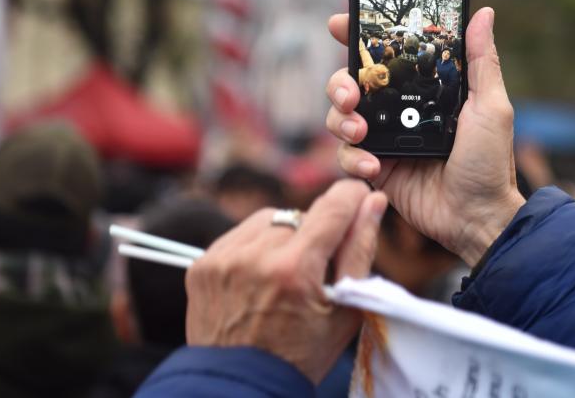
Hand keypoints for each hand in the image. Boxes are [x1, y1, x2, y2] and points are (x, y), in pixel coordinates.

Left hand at [185, 180, 386, 381]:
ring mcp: (223, 260)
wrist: (241, 387)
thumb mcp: (345, 310)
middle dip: (314, 232)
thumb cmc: (302, 354)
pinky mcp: (202, 265)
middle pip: (300, 214)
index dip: (352, 196)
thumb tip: (372, 203)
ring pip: (269, 219)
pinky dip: (255, 247)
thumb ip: (360, 250)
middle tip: (316, 268)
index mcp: (294, 271)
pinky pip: (239, 234)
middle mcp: (255, 258)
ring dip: (283, 235)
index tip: (360, 195)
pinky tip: (261, 276)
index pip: (332, 208)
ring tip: (286, 273)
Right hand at [325, 8, 524, 265]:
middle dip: (340, 83)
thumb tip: (483, 12)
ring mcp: (384, 139)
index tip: (338, 23)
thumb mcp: (491, 106)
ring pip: (340, 117)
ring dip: (341, 119)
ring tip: (361, 131)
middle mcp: (398, 109)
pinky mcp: (375, 169)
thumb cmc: (490, 162)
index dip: (357, 37)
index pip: (385, 55)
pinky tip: (374, 165)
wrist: (478, 217)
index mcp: (423, 89)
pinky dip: (353, 158)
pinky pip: (346, 157)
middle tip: (350, 94)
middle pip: (351, 83)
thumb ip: (482, 61)